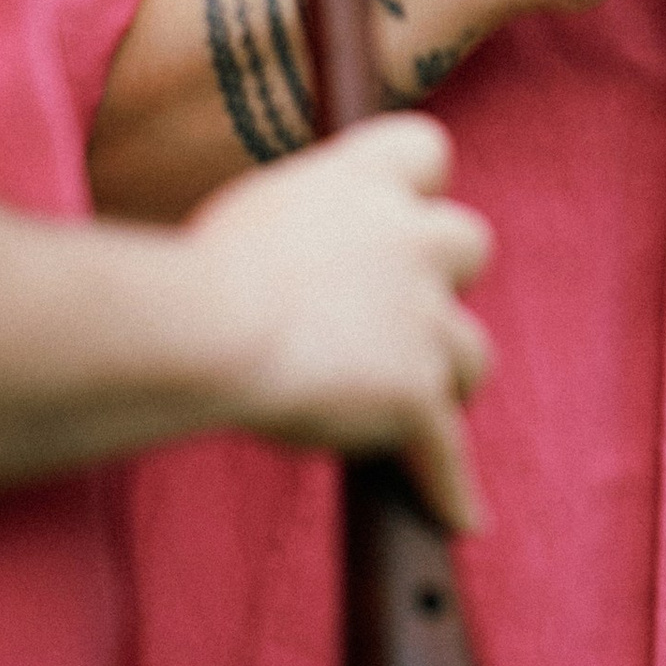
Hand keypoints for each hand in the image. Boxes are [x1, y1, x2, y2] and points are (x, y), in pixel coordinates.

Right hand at [190, 116, 496, 529]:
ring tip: (410, 414)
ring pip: (472, 353)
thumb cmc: (192, 282)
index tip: (401, 213)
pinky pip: (447, 452)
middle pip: (472, 244)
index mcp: (361, 180)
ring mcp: (420, 316)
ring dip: (445, 380)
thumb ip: (302, 231)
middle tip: (399, 318)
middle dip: (445, 280)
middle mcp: (407, 237)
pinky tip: (459, 516)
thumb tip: (299, 258)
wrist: (203, 332)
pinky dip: (450, 488)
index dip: (419, 185)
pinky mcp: (416, 392)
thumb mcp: (251, 220)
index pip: (426, 148)